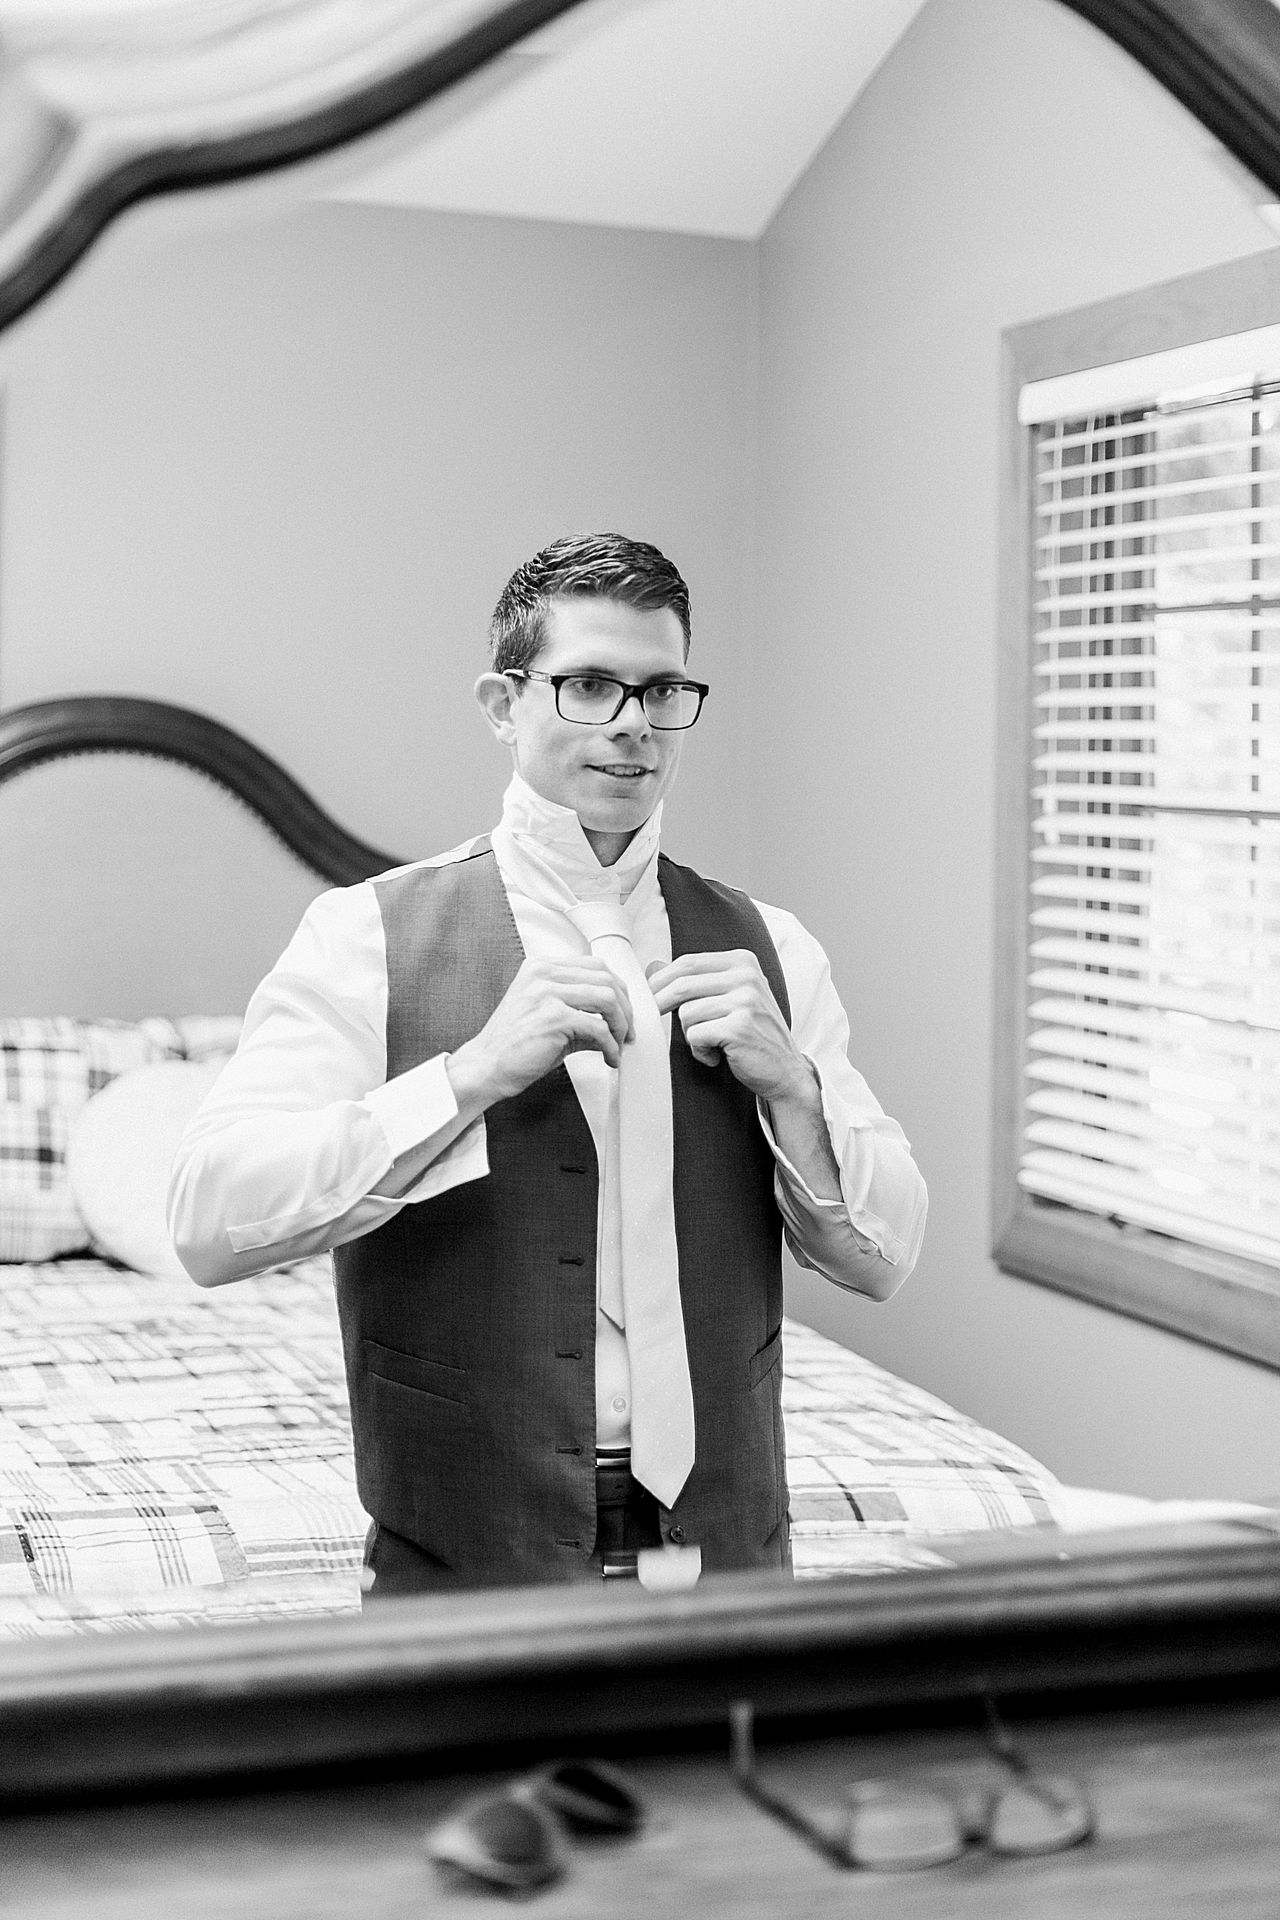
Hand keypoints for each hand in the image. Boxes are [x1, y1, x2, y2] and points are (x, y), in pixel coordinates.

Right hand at [447, 956, 633, 1109]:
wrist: (486, 1067)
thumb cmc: (513, 1046)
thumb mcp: (548, 1016)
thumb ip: (580, 1009)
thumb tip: (615, 1020)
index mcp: (541, 968)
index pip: (595, 966)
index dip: (618, 990)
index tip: (624, 1013)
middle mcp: (544, 974)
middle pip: (606, 979)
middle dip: (625, 1008)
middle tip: (627, 1032)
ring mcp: (547, 993)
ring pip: (607, 998)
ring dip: (621, 1025)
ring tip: (619, 1044)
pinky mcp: (553, 1017)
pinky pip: (598, 1027)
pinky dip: (610, 1045)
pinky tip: (608, 1057)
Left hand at [646, 949, 811, 1103]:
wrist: (785, 1070)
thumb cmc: (753, 1034)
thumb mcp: (729, 997)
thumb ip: (696, 980)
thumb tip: (652, 966)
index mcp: (743, 961)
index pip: (688, 962)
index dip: (661, 980)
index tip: (648, 996)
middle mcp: (746, 976)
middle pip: (682, 984)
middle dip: (660, 1004)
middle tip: (654, 1020)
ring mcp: (745, 1001)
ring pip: (686, 1013)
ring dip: (690, 1034)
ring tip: (710, 1043)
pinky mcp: (739, 1027)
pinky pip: (695, 1035)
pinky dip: (699, 1051)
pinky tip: (716, 1056)